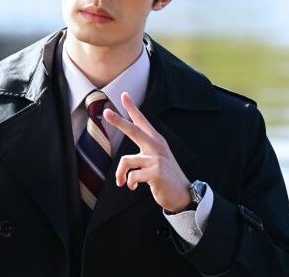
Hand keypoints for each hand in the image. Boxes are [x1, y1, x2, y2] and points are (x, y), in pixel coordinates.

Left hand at [104, 92, 191, 212]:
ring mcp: (157, 159)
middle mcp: (156, 146)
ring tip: (122, 181)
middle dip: (119, 121)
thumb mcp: (157, 159)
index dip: (132, 108)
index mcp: (156, 141)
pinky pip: (132, 176)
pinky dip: (129, 183)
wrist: (182, 194)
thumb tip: (126, 160)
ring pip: (126, 161)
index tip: (124, 95)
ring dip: (120, 174)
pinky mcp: (156, 173)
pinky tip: (133, 186)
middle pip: (134, 130)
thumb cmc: (165, 177)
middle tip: (106, 112)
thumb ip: (144, 152)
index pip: (142, 121)